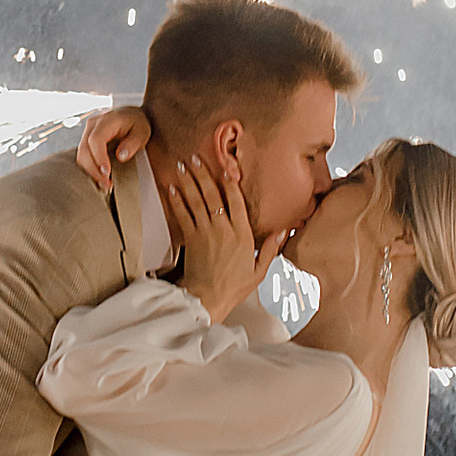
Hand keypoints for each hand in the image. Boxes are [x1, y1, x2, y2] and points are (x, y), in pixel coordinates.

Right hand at [77, 104, 151, 190]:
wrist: (130, 116)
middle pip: (84, 149)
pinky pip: (83, 157)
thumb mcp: (142, 132)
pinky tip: (100, 179)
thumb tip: (120, 156)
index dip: (99, 157)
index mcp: (107, 120)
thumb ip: (133, 143)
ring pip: (81, 155)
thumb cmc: (137, 124)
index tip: (107, 173)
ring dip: (90, 172)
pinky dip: (89, 169)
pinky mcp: (86, 141)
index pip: (96, 139)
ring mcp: (87, 132)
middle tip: (107, 184)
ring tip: (105, 185)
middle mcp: (93, 125)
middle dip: (93, 170)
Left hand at [172, 149, 268, 320]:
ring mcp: (205, 233)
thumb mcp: (259, 271)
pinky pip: (182, 214)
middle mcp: (224, 229)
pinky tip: (171, 187)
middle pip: (213, 195)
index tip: (227, 167)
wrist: (208, 299)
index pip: (237, 202)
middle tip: (197, 157)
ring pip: (196, 201)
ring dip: (189, 181)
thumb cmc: (234, 287)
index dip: (231, 183)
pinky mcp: (190, 239)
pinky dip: (176, 200)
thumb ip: (272, 249)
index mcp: (243, 235)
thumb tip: (284, 231)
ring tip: (183, 165)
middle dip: (204, 174)